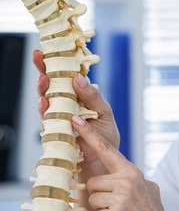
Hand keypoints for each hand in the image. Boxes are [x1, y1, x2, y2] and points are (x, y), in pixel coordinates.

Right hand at [33, 50, 119, 165]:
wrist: (103, 161)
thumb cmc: (106, 136)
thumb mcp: (105, 112)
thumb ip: (93, 96)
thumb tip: (78, 78)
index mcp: (82, 96)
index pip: (69, 76)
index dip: (60, 62)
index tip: (53, 49)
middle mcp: (68, 104)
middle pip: (53, 83)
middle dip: (44, 69)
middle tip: (39, 56)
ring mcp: (60, 116)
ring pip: (46, 98)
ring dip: (43, 87)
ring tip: (44, 79)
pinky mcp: (54, 129)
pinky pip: (46, 117)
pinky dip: (45, 108)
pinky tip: (45, 100)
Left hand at [71, 115, 178, 210]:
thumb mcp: (149, 189)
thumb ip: (133, 178)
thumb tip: (121, 172)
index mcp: (132, 173)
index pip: (107, 150)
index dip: (89, 135)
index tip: (75, 121)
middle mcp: (126, 182)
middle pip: (93, 181)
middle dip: (99, 194)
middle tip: (117, 204)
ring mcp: (119, 199)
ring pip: (92, 198)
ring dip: (102, 208)